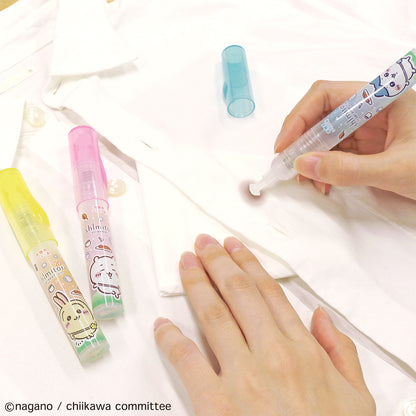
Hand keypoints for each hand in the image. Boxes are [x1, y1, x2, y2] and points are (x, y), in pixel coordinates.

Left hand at [154, 234, 375, 415]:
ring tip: (186, 264)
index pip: (268, 292)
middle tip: (202, 244)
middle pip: (238, 293)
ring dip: (197, 285)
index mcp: (302, 350)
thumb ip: (342, 352)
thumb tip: (321, 316)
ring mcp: (243, 377)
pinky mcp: (216, 404)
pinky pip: (188, 361)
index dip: (248, 264)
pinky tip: (162, 325)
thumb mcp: (357, 399)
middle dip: (217, 262)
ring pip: (214, 315)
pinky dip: (171, 339)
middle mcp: (271, 354)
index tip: (233, 247)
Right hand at [274, 80, 415, 198]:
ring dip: (310, 158)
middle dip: (301, 141)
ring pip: (325, 135)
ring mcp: (369, 128)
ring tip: (307, 181)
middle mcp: (371, 109)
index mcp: (382, 98)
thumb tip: (302, 164)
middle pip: (321, 115)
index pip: (327, 95)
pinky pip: (335, 152)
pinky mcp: (368, 147)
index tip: (284, 146)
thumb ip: (348, 169)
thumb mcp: (395, 169)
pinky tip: (323, 183)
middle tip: (287, 166)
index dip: (299, 118)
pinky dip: (323, 167)